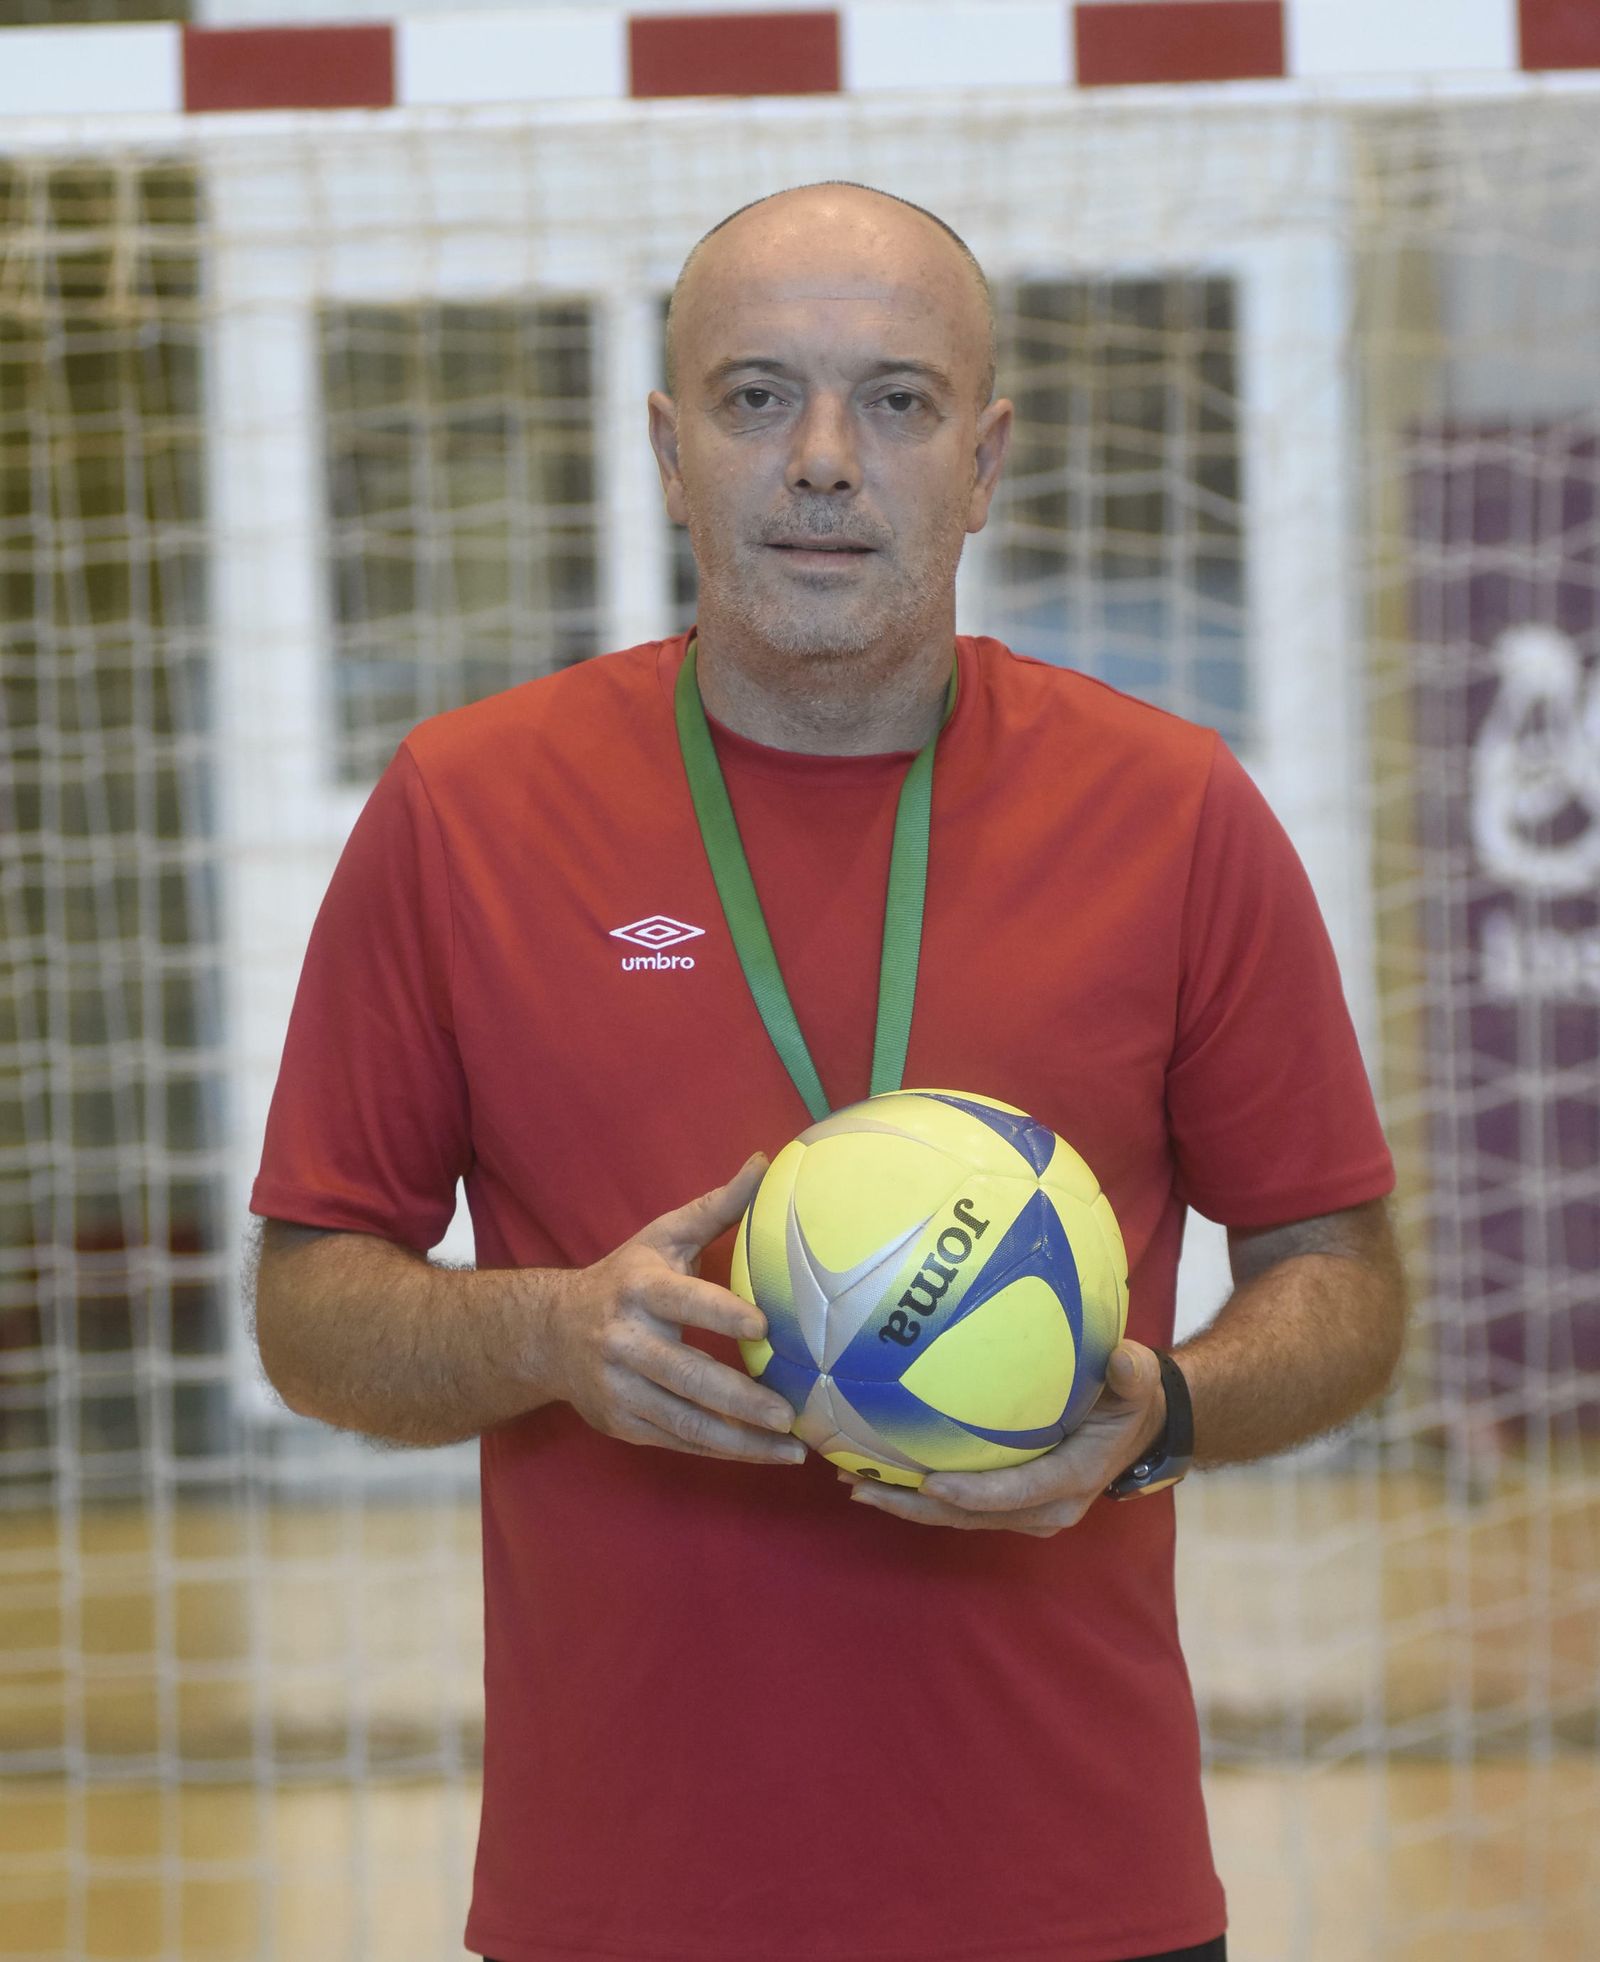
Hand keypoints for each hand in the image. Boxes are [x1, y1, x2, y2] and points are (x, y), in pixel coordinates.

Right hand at [540, 1154, 805, 1466]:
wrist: (549, 1334)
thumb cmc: (626, 1278)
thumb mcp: (664, 1237)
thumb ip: (717, 1207)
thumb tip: (765, 1161)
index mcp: (640, 1289)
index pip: (684, 1301)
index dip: (720, 1314)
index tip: (763, 1328)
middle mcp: (625, 1341)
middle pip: (686, 1375)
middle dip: (740, 1399)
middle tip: (790, 1414)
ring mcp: (620, 1388)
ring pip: (685, 1421)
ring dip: (740, 1440)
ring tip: (792, 1450)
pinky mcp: (622, 1423)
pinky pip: (677, 1442)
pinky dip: (720, 1451)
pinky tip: (761, 1454)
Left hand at [837, 1341, 1167, 1533]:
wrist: (1135, 1430)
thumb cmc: (1129, 1400)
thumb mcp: (1138, 1383)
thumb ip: (1132, 1373)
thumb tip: (1125, 1361)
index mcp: (1072, 1480)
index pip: (1019, 1492)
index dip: (975, 1493)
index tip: (931, 1482)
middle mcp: (1044, 1507)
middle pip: (971, 1515)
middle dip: (915, 1506)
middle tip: (860, 1486)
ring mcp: (1023, 1510)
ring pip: (956, 1516)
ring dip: (906, 1503)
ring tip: (852, 1481)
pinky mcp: (1007, 1502)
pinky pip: (957, 1504)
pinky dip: (916, 1491)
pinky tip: (875, 1468)